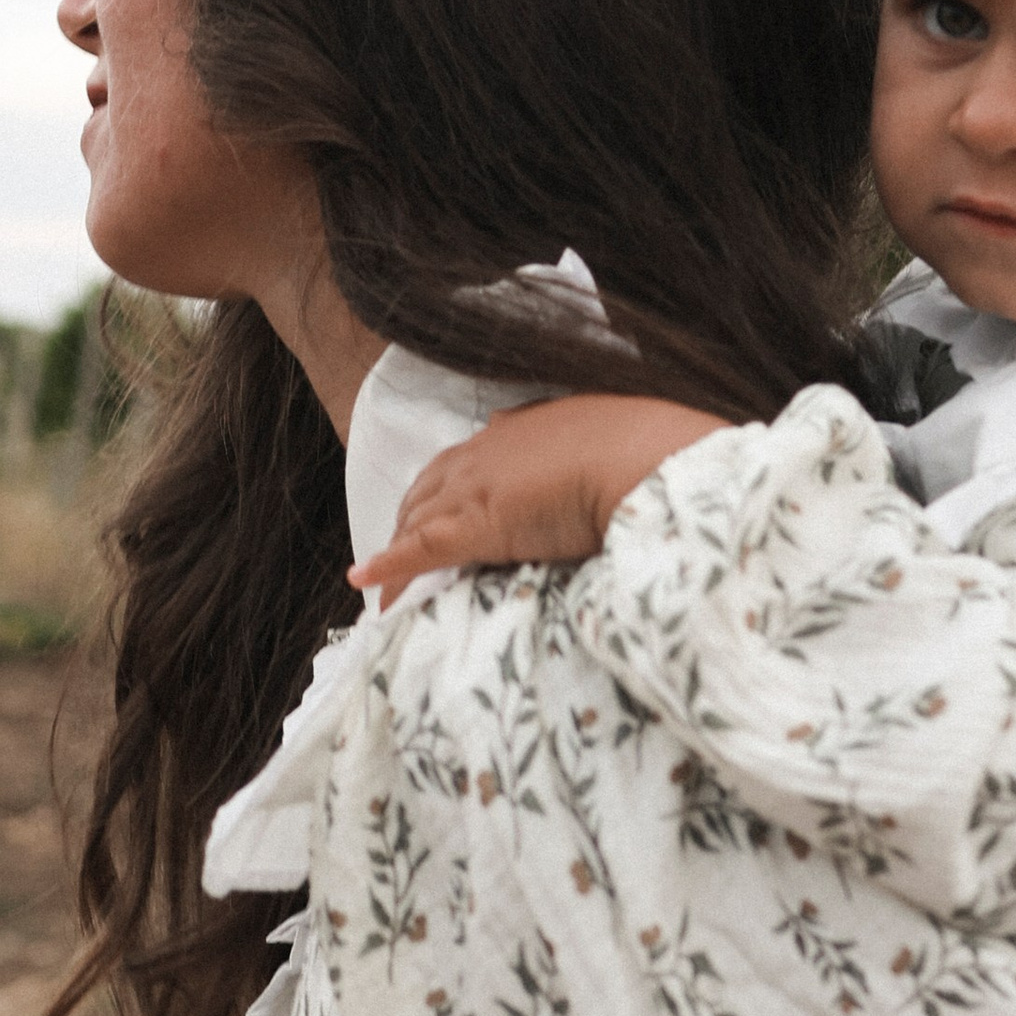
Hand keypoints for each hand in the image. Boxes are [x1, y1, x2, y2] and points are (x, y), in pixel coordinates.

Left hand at [348, 395, 728, 605]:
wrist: (649, 460)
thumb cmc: (649, 449)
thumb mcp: (616, 434)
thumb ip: (589, 441)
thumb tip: (575, 440)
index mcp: (522, 429)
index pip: (468, 460)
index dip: (449, 488)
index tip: (442, 509)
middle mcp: (488, 450)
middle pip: (430, 487)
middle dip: (411, 519)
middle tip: (402, 554)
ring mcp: (477, 486)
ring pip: (419, 519)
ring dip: (398, 550)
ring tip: (386, 585)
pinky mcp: (474, 526)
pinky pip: (417, 550)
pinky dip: (388, 567)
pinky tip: (365, 585)